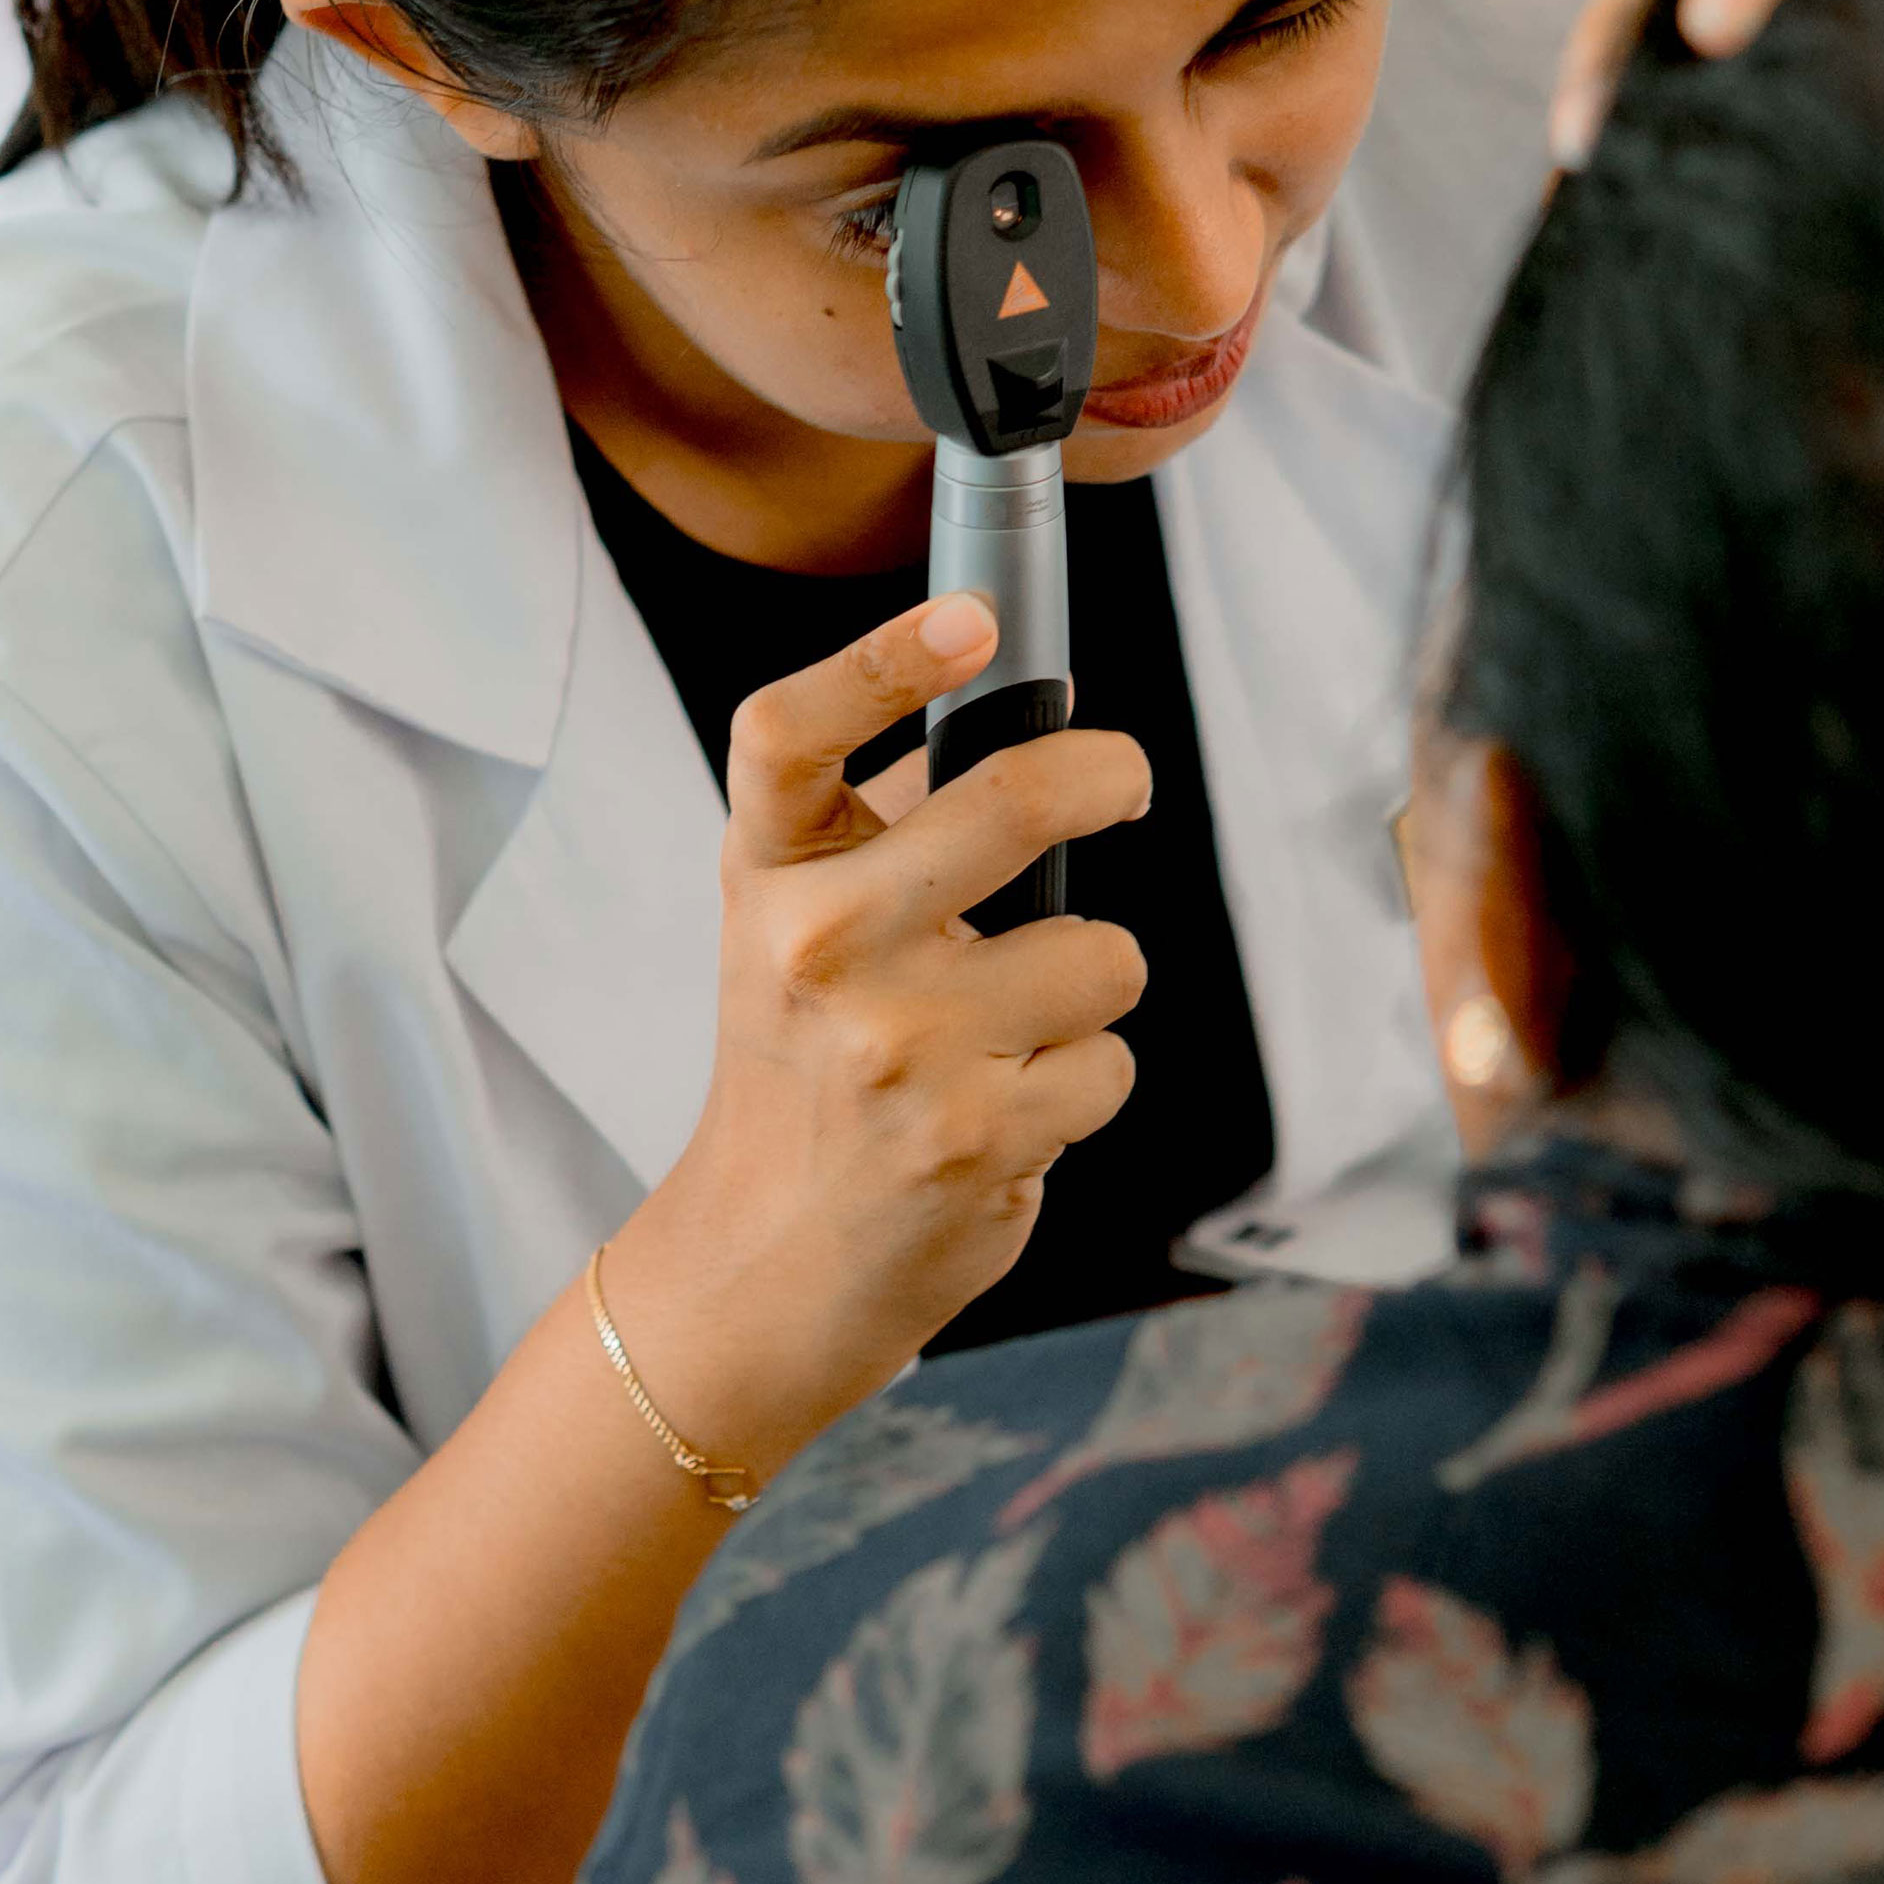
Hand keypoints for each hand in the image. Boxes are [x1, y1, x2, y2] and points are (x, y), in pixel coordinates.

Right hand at [603, 597, 1149, 1462]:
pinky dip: (1084, 1084)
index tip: (967, 620)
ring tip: (1015, 1032)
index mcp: (768, 877)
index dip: (882, 660)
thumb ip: (878, 827)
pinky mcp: (977, 1135)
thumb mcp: (785, 931)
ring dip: (1092, 988)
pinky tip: (1011, 1110)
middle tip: (1122, 782)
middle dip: (1108, 774)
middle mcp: (816, 949)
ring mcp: (900, 1046)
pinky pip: (1110, 1062)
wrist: (761, 1262)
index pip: (791, 734)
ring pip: (1101, 953)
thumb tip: (1015, 712)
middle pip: (1011, 799)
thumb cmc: (800, 1074)